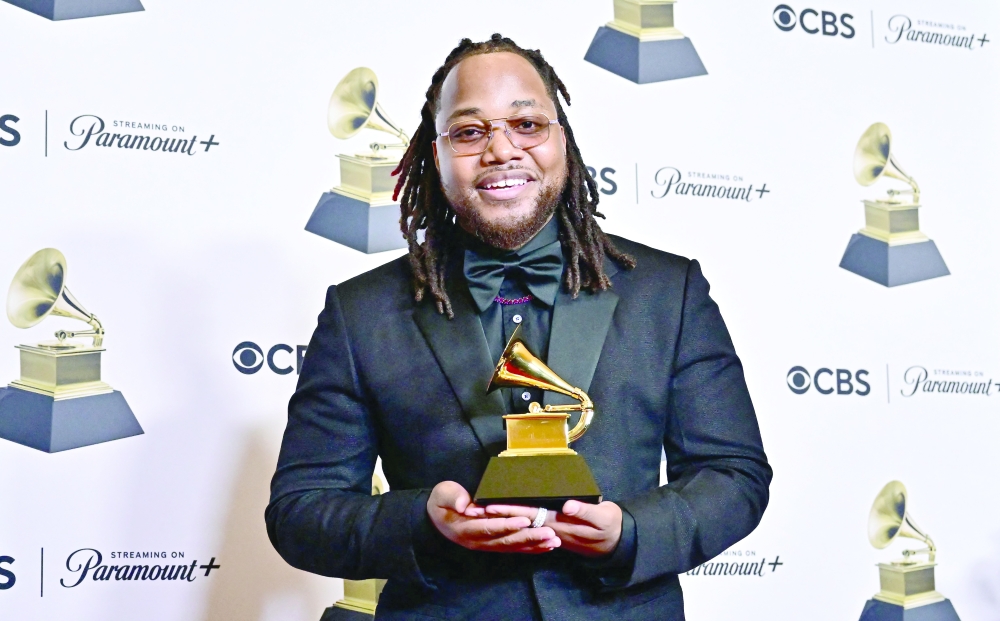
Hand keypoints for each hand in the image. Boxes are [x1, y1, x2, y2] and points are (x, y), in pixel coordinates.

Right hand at [426, 481, 560, 553]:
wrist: (437, 518)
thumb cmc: (442, 502)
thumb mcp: (442, 494)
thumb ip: (452, 497)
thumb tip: (464, 504)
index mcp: (466, 528)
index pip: (489, 527)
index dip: (507, 525)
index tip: (525, 521)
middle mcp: (478, 541)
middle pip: (506, 540)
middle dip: (529, 537)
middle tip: (549, 533)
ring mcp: (487, 545)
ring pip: (513, 547)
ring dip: (534, 545)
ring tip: (554, 541)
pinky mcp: (494, 545)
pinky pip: (514, 548)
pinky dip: (531, 548)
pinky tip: (547, 546)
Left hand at [485, 500, 621, 557]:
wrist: (617, 541)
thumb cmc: (610, 525)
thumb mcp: (602, 517)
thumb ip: (585, 511)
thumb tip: (567, 505)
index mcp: (559, 523)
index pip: (528, 515)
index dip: (509, 510)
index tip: (490, 506)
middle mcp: (550, 529)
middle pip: (519, 521)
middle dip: (497, 516)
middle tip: (473, 509)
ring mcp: (550, 532)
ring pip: (521, 526)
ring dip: (502, 521)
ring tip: (482, 513)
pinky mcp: (552, 533)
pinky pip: (529, 530)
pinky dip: (516, 525)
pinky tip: (504, 522)